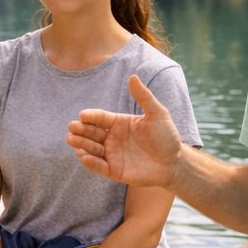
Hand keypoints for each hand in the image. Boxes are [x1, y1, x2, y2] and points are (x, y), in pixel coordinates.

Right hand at [66, 74, 183, 186]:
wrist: (175, 163)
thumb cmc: (167, 137)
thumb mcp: (157, 114)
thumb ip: (143, 96)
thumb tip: (132, 77)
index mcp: (118, 123)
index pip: (100, 118)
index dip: (91, 116)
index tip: (82, 115)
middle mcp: (112, 138)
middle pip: (92, 132)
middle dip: (81, 129)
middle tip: (71, 127)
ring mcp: (112, 154)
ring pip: (91, 148)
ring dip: (81, 144)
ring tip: (72, 140)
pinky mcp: (114, 170)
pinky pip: (99, 166)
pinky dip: (90, 162)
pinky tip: (83, 157)